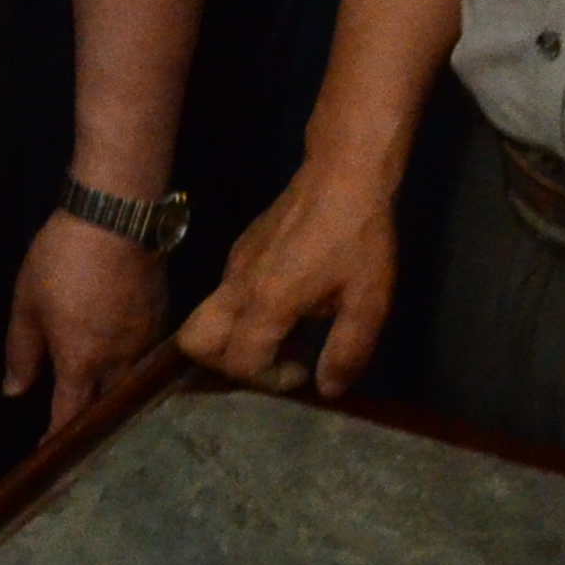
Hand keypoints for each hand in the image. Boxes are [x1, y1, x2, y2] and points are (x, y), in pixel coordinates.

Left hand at [4, 211, 166, 433]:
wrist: (117, 220)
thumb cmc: (61, 262)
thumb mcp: (27, 304)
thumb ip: (21, 353)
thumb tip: (14, 393)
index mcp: (81, 363)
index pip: (70, 416)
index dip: (58, 439)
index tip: (51, 456)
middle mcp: (118, 363)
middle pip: (108, 407)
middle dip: (94, 425)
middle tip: (81, 434)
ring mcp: (145, 342)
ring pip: (131, 383)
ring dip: (117, 397)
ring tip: (105, 404)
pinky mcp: (162, 319)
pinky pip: (146, 357)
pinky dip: (133, 368)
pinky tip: (127, 364)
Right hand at [172, 166, 401, 398]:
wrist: (344, 174)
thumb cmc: (359, 239)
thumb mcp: (369, 301)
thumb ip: (347, 351)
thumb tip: (327, 389)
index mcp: (268, 302)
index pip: (241, 361)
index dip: (269, 379)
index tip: (302, 369)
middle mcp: (238, 285)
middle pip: (194, 342)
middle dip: (223, 365)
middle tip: (270, 359)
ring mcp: (234, 264)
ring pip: (205, 317)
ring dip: (235, 339)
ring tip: (285, 334)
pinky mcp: (240, 249)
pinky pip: (224, 293)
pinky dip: (243, 313)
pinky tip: (289, 301)